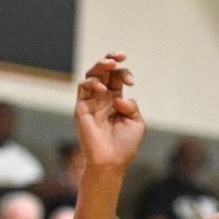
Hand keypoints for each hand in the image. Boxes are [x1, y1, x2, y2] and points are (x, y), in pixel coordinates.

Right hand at [75, 52, 143, 172]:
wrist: (111, 162)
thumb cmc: (125, 146)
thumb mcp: (137, 123)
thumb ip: (131, 106)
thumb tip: (118, 97)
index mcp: (116, 100)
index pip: (117, 77)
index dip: (124, 73)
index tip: (131, 82)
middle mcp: (102, 98)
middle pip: (103, 71)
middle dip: (110, 59)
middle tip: (119, 56)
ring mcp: (91, 102)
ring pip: (91, 75)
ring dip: (100, 65)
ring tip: (110, 63)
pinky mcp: (81, 109)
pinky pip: (83, 88)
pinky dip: (92, 83)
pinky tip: (103, 89)